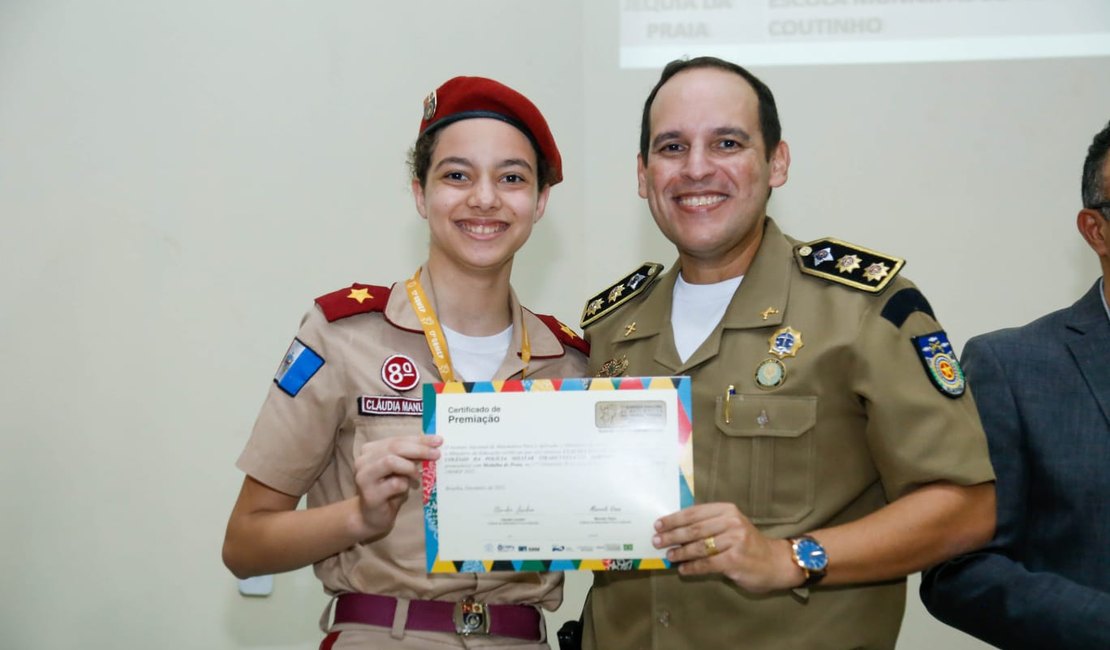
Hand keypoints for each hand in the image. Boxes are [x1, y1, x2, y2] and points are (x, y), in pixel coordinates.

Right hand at [352, 435, 441, 539]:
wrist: (373, 517)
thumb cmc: (389, 491)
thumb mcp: (400, 469)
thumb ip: (410, 456)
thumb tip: (433, 445)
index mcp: (371, 450)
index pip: (398, 439)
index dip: (419, 439)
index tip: (438, 440)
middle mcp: (363, 460)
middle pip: (395, 447)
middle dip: (419, 449)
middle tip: (436, 454)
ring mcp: (364, 477)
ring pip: (391, 461)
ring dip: (409, 467)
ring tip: (417, 476)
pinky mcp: (370, 494)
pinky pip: (394, 483)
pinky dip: (404, 485)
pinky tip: (405, 489)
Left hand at [652, 502, 802, 592]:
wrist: (776, 561)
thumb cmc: (748, 543)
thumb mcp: (731, 525)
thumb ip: (709, 525)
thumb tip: (676, 531)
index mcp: (727, 509)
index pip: (694, 512)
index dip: (673, 519)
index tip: (658, 525)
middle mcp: (731, 522)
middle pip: (693, 529)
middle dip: (672, 536)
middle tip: (656, 541)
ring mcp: (734, 540)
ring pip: (698, 547)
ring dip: (680, 552)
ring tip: (668, 556)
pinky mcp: (735, 559)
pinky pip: (707, 564)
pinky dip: (692, 567)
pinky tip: (683, 569)